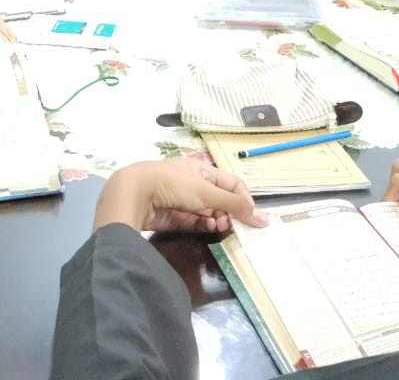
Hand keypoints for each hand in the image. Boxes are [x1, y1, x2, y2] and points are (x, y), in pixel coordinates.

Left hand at [94, 159, 267, 233]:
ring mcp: (182, 200)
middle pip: (220, 198)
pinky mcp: (173, 216)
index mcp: (201, 169)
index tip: (253, 216)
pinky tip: (211, 229)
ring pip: (208, 212)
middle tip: (235, 225)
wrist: (134, 194)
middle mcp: (192, 182)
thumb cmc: (173, 185)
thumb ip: (235, 206)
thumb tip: (264, 219)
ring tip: (221, 227)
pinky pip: (195, 222)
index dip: (244, 198)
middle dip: (230, 212)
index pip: (231, 182)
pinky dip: (205, 226)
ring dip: (218, 220)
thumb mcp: (208, 192)